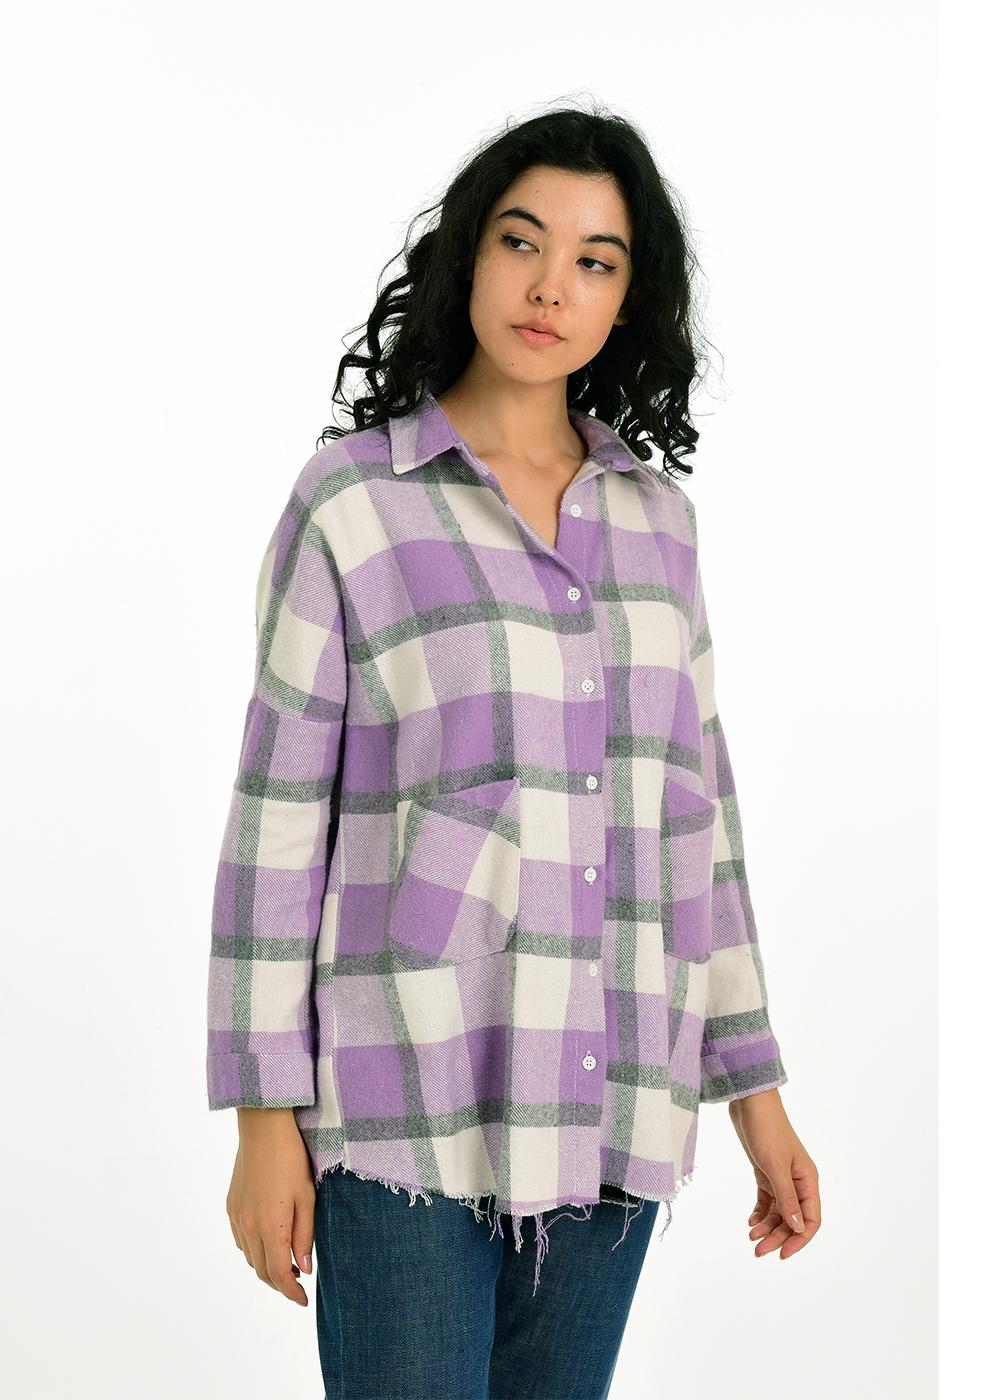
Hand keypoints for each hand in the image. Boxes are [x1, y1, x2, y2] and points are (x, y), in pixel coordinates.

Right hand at [226, 1108, 315, 1305]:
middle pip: (262, 1271)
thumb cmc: (292, 1159)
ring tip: (288, 1265)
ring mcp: (236, 1217)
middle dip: (280, 1284)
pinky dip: (254, 1251)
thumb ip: (304, 1236)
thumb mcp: (307, 1197)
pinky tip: (269, 1244)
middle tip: (298, 1285)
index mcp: (270, 1226)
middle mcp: (248, 1227)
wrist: (263, 1129)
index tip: (303, 1300)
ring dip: (267, 1268)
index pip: (279, 1274)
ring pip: (250, 1258)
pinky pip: (241, 1242)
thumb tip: (304, 1268)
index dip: (292, 1292)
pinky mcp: (231, 1207)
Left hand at [727, 1089, 820, 1260]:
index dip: (799, 1239)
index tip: (782, 1254)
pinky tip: (751, 1223)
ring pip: (779, 1212)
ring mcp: (782, 1177)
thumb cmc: (766, 1130)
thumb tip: (798, 1227)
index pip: (811, 1219)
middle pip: (792, 1219)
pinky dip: (760, 1214)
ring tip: (751, 1238)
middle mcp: (798, 1181)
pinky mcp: (766, 1172)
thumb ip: (786, 1198)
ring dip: (767, 1227)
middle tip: (758, 1251)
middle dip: (777, 1237)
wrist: (749, 1103)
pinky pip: (767, 1201)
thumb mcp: (775, 1166)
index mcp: (808, 1180)